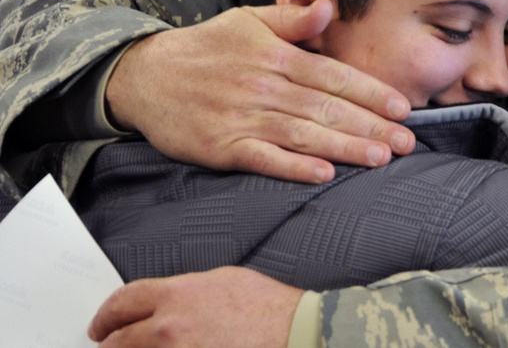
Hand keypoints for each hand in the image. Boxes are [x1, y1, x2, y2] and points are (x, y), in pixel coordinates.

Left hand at [89, 267, 301, 346]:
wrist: (293, 332)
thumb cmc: (266, 307)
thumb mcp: (222, 281)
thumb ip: (185, 293)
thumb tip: (163, 305)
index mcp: (177, 296)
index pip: (122, 303)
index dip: (106, 316)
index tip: (100, 327)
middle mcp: (168, 329)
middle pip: (117, 342)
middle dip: (109, 346)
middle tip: (107, 347)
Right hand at [106, 0, 414, 183]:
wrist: (145, 75)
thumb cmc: (207, 47)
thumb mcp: (249, 20)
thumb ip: (292, 18)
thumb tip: (330, 7)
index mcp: (276, 55)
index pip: (334, 76)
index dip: (372, 93)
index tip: (403, 108)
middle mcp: (264, 86)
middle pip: (327, 108)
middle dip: (372, 126)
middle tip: (408, 142)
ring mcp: (243, 117)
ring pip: (304, 134)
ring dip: (345, 148)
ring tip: (381, 158)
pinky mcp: (223, 146)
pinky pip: (264, 158)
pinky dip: (294, 167)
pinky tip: (324, 174)